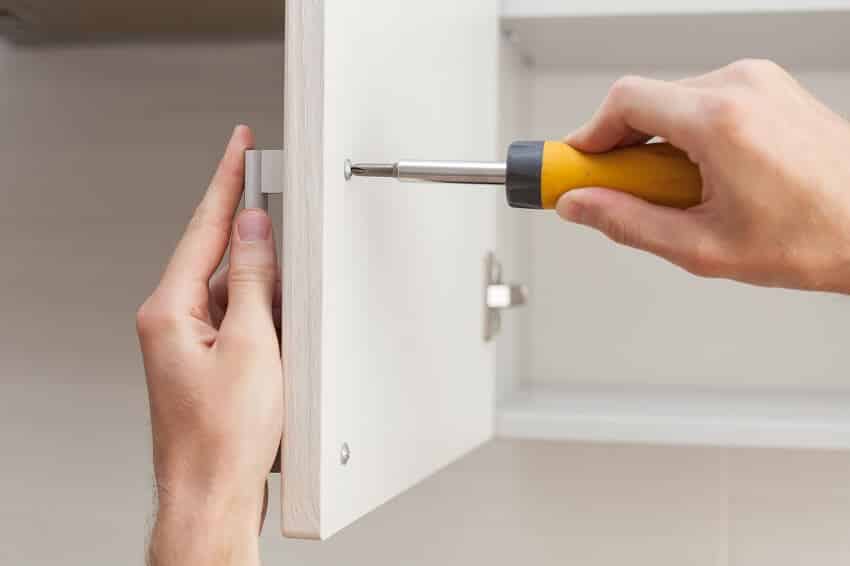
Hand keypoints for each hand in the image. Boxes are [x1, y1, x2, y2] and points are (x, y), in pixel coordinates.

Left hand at [136, 126, 281, 565]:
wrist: (214, 494)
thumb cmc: (224, 437)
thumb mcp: (250, 346)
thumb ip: (252, 281)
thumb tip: (253, 231)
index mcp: (170, 311)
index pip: (203, 227)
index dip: (225, 181)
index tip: (238, 146)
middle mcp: (171, 322)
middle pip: (215, 255)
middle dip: (250, 234)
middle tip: (277, 207)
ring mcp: (188, 344)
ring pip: (231, 290)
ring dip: (262, 285)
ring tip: (285, 305)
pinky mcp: (208, 362)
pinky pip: (237, 320)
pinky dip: (262, 315)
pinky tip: (281, 330)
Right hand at [557, 59, 849, 292]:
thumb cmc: (815, 238)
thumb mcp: (702, 247)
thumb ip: (627, 222)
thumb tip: (581, 207)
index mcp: (721, 120)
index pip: (624, 101)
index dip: (588, 136)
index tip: (575, 166)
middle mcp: (741, 86)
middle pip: (646, 103)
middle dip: (624, 150)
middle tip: (624, 194)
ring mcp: (761, 83)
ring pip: (675, 103)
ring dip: (659, 146)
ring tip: (680, 193)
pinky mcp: (771, 90)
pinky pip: (706, 103)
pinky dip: (690, 137)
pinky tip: (708, 177)